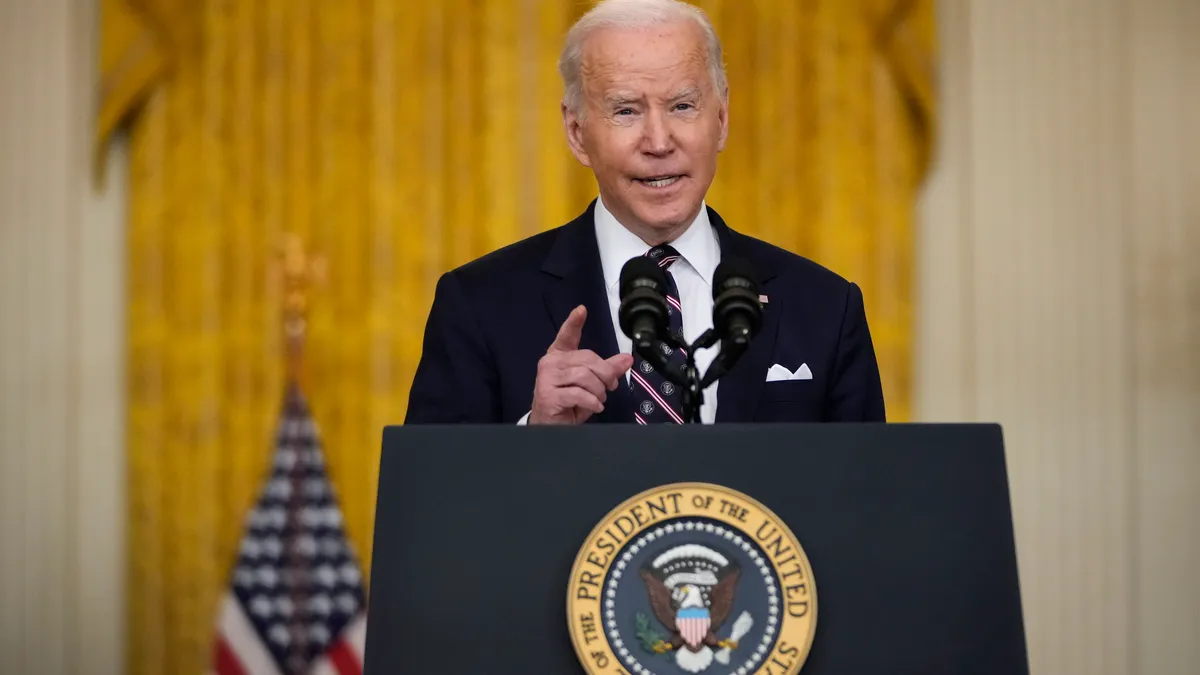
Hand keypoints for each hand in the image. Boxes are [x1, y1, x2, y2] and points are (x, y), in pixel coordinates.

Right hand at [529, 305, 633, 424]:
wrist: (550, 426)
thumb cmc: (568, 403)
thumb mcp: (591, 385)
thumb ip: (607, 370)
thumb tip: (627, 359)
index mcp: (559, 356)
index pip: (567, 335)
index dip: (574, 322)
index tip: (581, 310)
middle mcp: (550, 363)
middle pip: (587, 359)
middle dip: (605, 374)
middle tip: (610, 387)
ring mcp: (547, 378)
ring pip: (584, 376)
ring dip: (598, 390)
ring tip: (599, 399)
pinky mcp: (548, 394)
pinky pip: (578, 393)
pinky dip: (592, 401)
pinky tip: (595, 406)